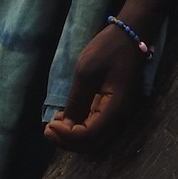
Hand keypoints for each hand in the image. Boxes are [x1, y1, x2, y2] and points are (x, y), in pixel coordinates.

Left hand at [43, 26, 146, 150]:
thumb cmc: (108, 49)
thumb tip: (66, 125)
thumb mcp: (87, 71)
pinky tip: (65, 119)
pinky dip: (79, 129)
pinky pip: (96, 127)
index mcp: (116, 107)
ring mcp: (118, 113)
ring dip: (73, 138)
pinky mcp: (112, 108)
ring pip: (95, 139)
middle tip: (48, 130)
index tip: (49, 125)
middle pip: (93, 144)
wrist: (129, 34)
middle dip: (68, 142)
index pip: (90, 135)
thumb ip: (77, 100)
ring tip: (54, 125)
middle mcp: (120, 116)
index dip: (68, 136)